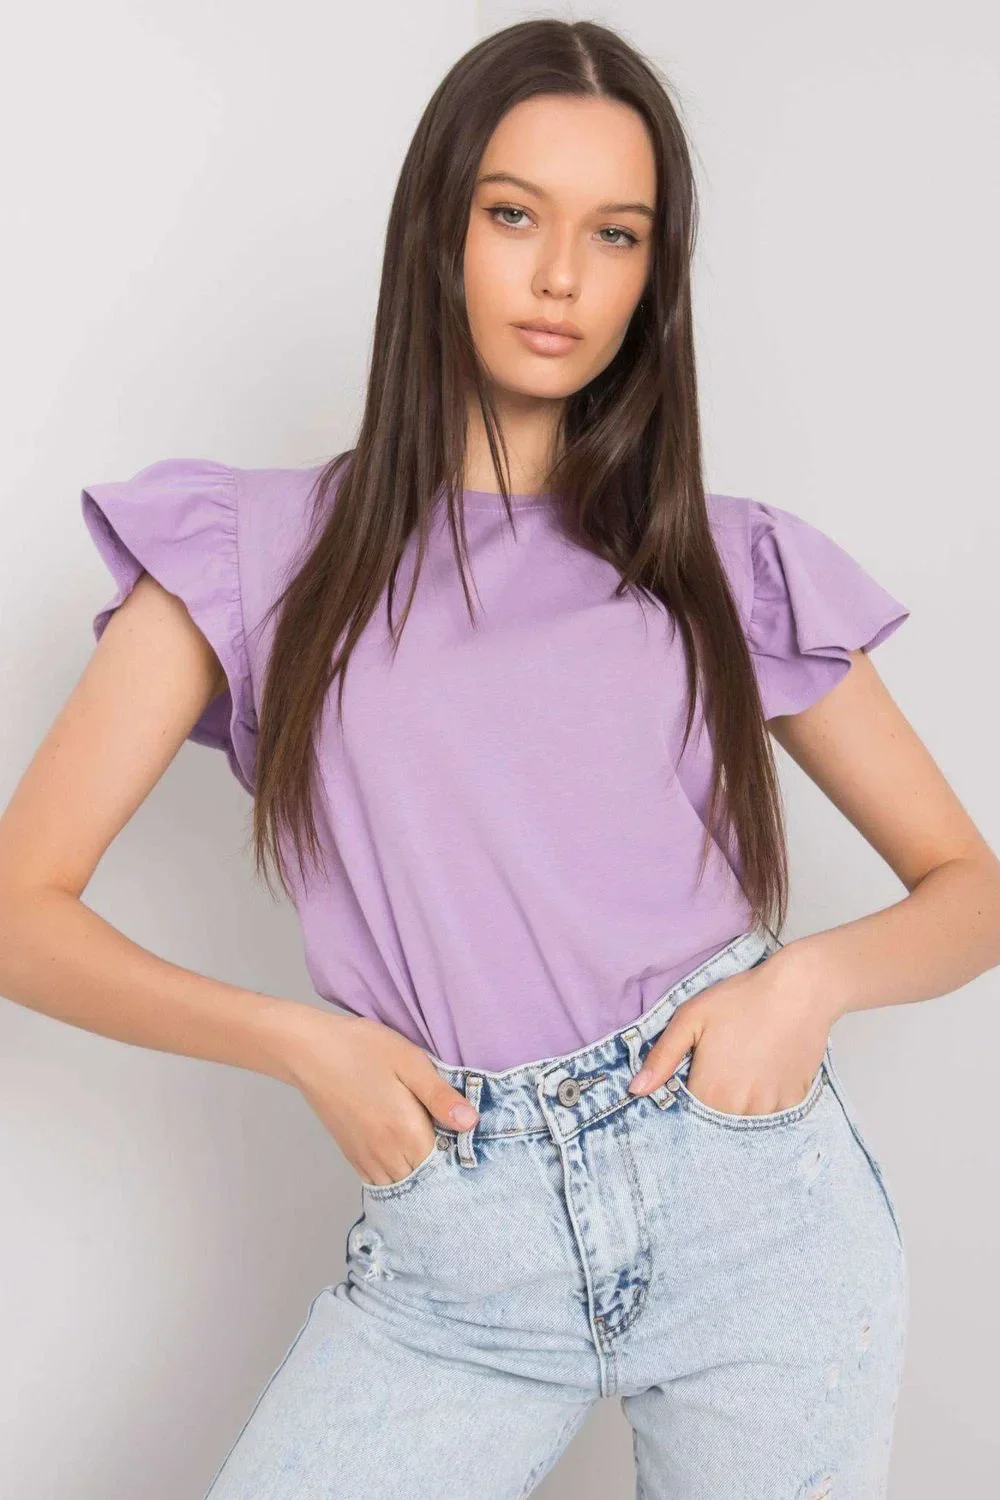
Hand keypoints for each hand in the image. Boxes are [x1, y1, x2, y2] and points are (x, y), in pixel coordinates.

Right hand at [277, 1010, 479, 1186]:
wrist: (312, 1052)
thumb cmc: (363, 1049)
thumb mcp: (411, 1062)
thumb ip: (441, 1096)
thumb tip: (471, 1123)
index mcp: (406, 1132)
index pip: (445, 1165)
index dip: (459, 1157)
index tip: (467, 1142)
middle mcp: (386, 1154)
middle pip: (425, 1181)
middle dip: (442, 1171)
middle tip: (453, 1147)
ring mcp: (366, 1158)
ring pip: (402, 1186)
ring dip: (420, 1177)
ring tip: (432, 1153)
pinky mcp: (352, 1155)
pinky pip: (380, 1182)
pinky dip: (397, 1178)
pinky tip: (406, 1160)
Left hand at [626, 951, 836, 1114]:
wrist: (801, 991)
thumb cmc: (743, 999)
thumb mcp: (690, 1018)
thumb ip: (661, 1058)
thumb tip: (636, 1089)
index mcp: (709, 1092)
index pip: (685, 1114)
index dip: (684, 1096)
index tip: (692, 1075)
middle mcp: (739, 1110)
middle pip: (714, 1119)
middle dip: (711, 1099)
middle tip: (722, 1062)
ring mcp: (770, 1110)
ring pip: (742, 1119)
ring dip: (738, 1102)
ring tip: (744, 1064)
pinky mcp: (793, 1103)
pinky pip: (771, 1113)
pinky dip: (764, 1098)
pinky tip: (764, 1067)